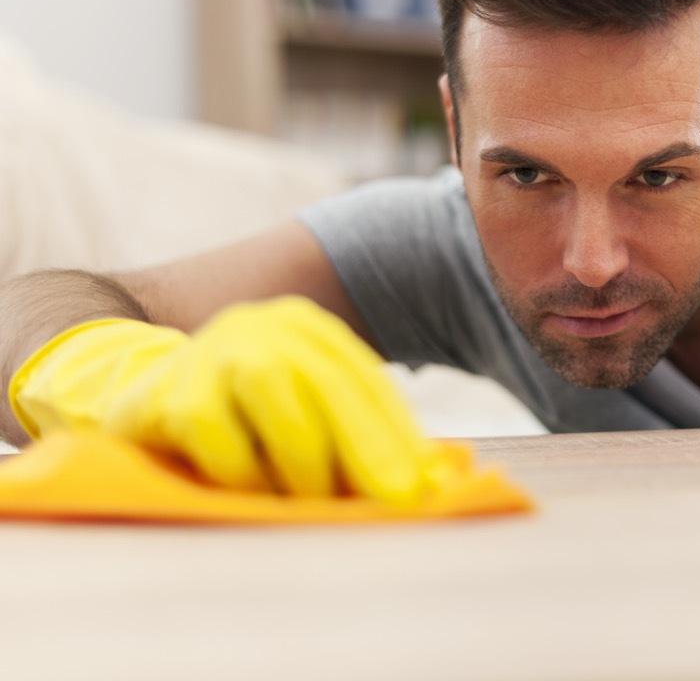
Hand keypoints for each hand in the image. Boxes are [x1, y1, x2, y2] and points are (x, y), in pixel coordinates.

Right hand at [9, 296, 439, 502]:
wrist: (138, 395)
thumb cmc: (243, 423)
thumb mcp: (305, 418)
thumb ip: (361, 442)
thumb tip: (430, 485)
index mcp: (309, 330)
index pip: (365, 382)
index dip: (397, 437)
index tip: (420, 489)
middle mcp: (263, 327)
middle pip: (329, 385)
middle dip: (367, 449)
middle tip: (391, 503)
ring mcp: (212, 351)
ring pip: (276, 400)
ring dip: (300, 463)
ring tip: (305, 500)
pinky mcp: (167, 389)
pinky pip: (215, 434)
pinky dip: (238, 471)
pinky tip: (240, 486)